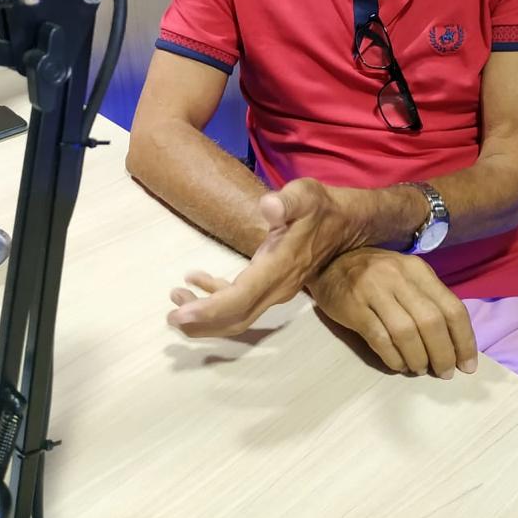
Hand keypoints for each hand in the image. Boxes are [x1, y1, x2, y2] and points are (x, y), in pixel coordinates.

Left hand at [167, 178, 368, 337]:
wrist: (347, 223)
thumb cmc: (322, 207)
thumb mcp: (306, 195)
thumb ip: (287, 201)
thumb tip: (268, 206)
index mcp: (279, 267)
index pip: (240, 298)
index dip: (209, 310)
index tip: (180, 314)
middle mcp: (278, 287)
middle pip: (236, 318)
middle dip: (202, 323)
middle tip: (170, 317)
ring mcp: (277, 290)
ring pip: (238, 316)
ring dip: (207, 316)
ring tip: (176, 300)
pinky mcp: (274, 286)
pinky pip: (242, 302)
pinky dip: (217, 299)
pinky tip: (197, 281)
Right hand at [308, 247, 477, 377]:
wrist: (328, 262)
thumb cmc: (375, 274)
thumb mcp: (405, 276)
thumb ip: (428, 301)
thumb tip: (454, 344)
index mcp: (417, 269)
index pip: (452, 307)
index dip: (464, 340)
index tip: (467, 365)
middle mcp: (397, 276)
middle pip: (431, 322)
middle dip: (443, 354)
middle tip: (444, 372)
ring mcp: (373, 290)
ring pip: (406, 332)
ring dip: (418, 358)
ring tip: (420, 368)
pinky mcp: (353, 306)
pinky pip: (380, 339)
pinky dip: (394, 358)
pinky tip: (399, 365)